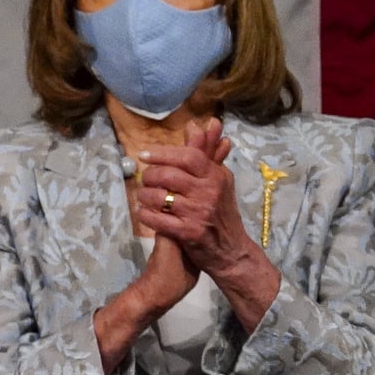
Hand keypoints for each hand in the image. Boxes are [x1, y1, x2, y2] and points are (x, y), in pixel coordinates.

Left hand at [135, 118, 248, 274]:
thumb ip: (205, 152)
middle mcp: (208, 192)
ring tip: (144, 197)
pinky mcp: (188, 232)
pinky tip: (145, 212)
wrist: (231, 250)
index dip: (163, 153)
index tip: (144, 155)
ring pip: (159, 197)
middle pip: (169, 175)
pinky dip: (146, 214)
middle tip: (144, 179)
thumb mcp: (218, 179)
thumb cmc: (221, 211)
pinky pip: (157, 219)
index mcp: (215, 176)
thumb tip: (195, 124)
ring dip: (145, 195)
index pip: (188, 156)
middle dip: (150, 176)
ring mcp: (198, 213)